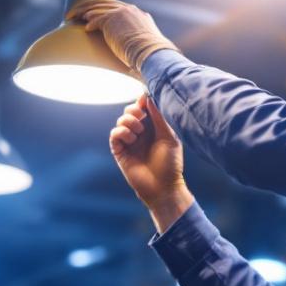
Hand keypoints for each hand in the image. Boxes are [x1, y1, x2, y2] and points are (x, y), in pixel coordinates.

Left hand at [72, 0, 178, 71]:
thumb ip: (138, 41)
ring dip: (83, 12)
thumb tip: (132, 56)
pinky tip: (86, 28)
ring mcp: (121, 12)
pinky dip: (91, 23)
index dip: (102, 8)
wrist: (152, 54)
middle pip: (104, 3)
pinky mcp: (113, 19)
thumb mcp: (146, 44)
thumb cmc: (150, 56)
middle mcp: (129, 9)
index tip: (93, 13)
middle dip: (88, 6)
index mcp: (137, 14)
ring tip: (73, 18)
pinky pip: (97, 18)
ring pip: (97, 8)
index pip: (116, 6)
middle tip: (76, 13)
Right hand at [110, 94, 193, 232]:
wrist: (163, 187)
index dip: (141, 102)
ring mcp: (129, 142)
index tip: (144, 99)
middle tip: (142, 116)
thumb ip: (158, 117)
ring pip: (120, 121)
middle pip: (129, 111)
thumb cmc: (170, 164)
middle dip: (133, 110)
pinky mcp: (120, 152)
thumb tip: (148, 98)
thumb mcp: (168, 137)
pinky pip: (114, 134)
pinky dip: (122, 132)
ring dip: (129, 121)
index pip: (143, 109)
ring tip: (139, 132)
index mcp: (153, 128)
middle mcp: (140, 133)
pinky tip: (132, 138)